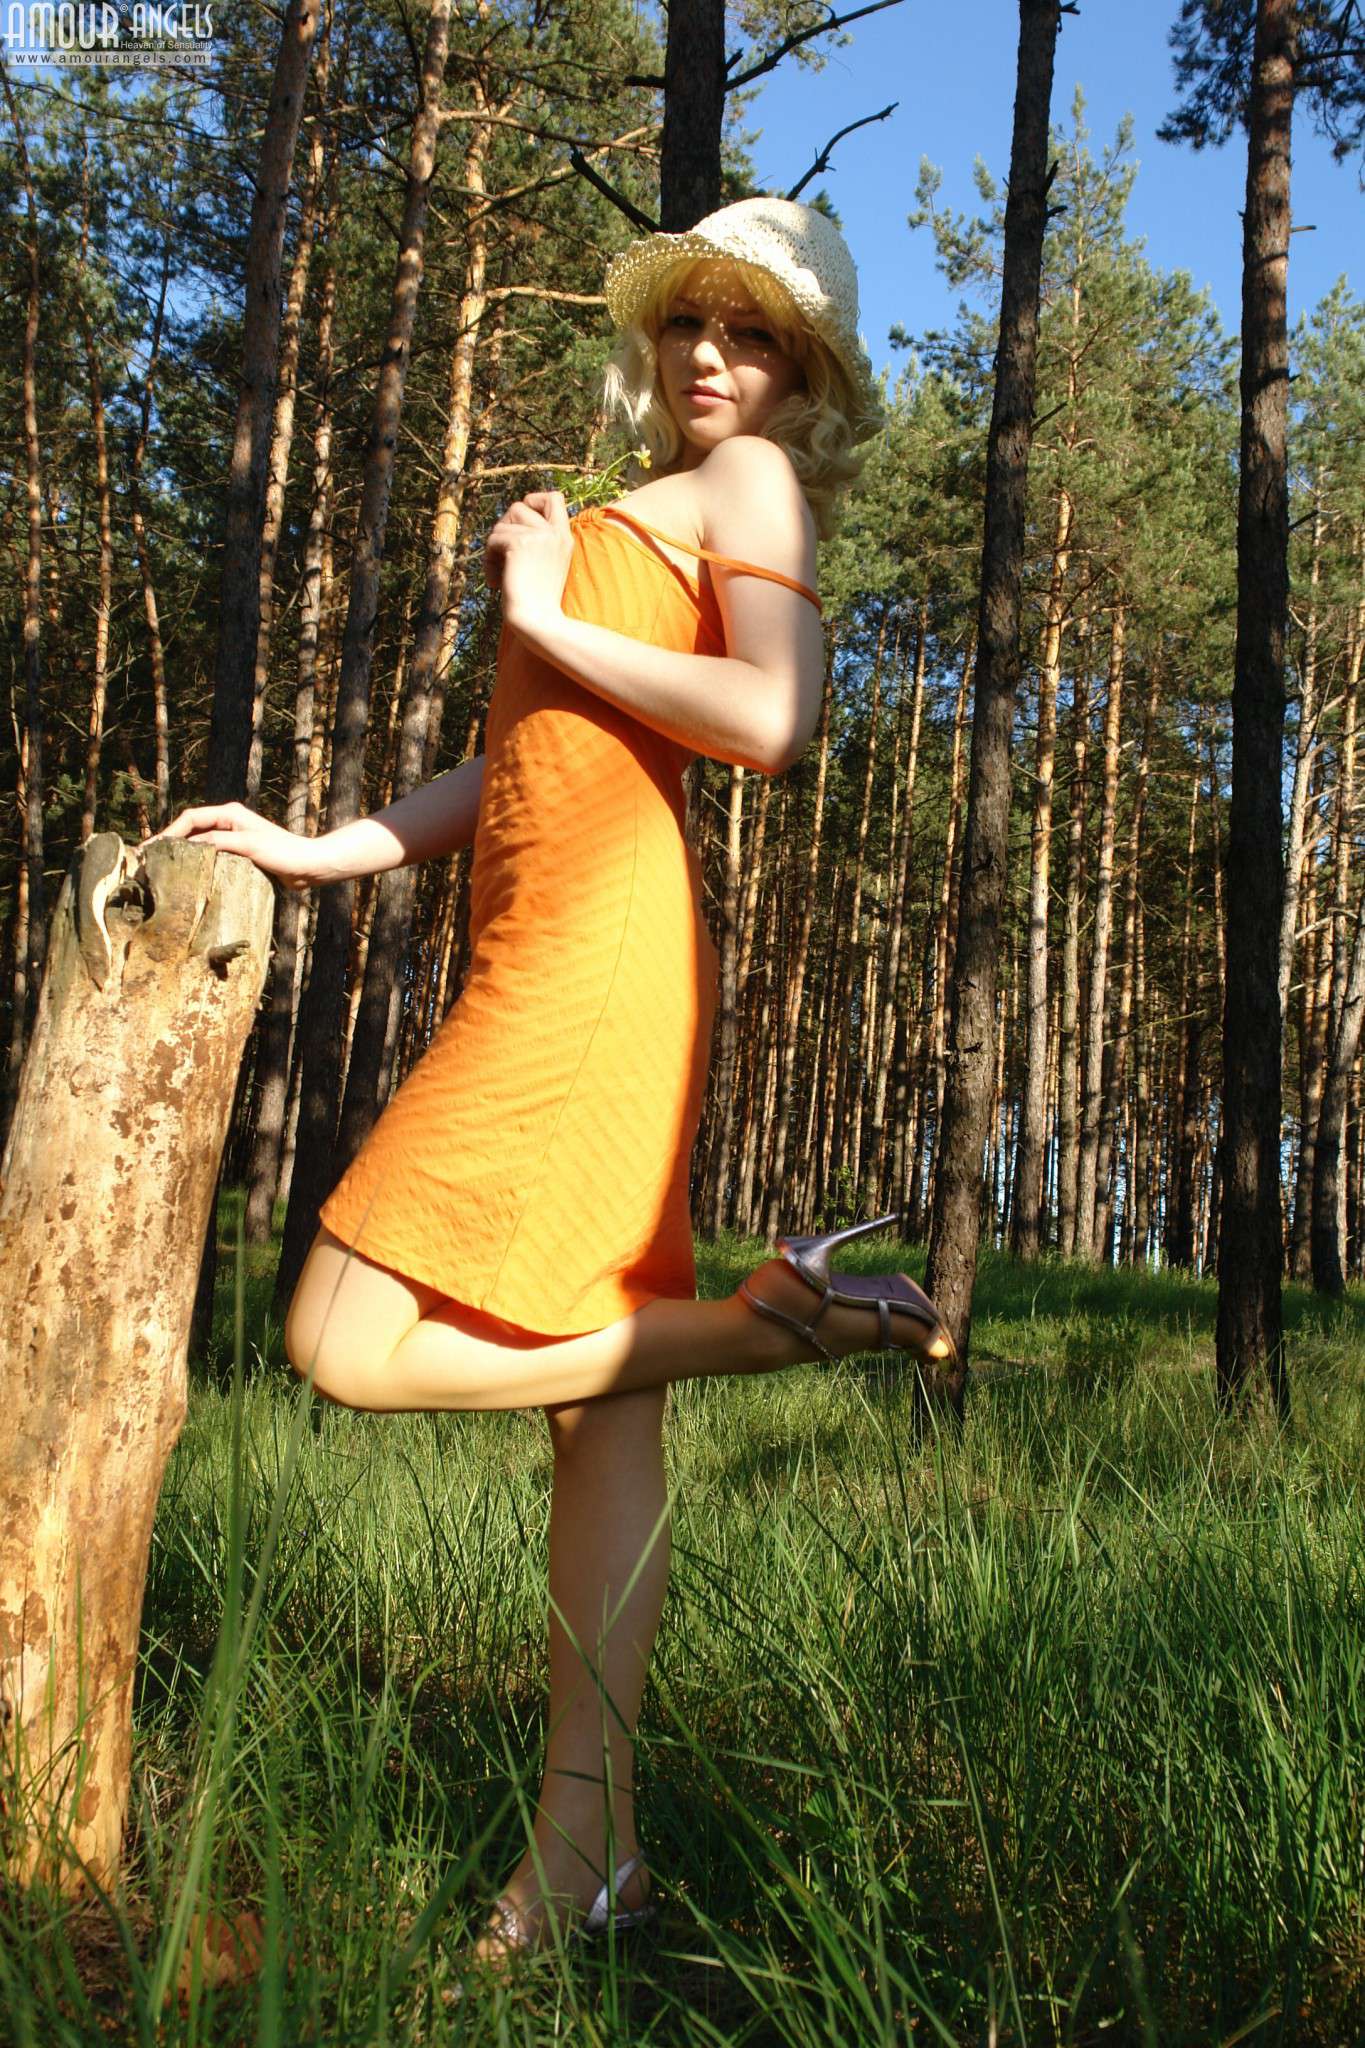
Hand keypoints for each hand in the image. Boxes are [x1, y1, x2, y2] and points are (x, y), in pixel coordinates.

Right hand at [142, 802, 326, 890]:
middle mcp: (229, 822)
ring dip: (182, 853)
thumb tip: (189, 845)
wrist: (308, 866)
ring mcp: (233, 838)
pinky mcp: (239, 854)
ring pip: (199, 843)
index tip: (150, 848)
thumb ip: (219, 842)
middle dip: (170, 841)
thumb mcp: (248, 845)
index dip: (168, 832)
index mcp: (229, 814)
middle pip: (190, 829)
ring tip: (162, 868)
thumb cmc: (283, 853)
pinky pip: (211, 855)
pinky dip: (197, 863)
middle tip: (148, 860)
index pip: (190, 818)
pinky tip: (188, 877)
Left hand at [483, 490, 573, 634]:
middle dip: (505, 527)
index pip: (554, 497)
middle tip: (503, 554)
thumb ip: (536, 541)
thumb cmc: (539, 602)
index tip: (522, 523)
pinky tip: (496, 580)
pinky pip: (493, 539)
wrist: (538, 621)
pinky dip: (488, 560)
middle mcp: (554, 533)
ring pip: (502, 523)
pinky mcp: (520, 544)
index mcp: (564, 537)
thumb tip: (506, 523)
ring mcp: (539, 536)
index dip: (534, 500)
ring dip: (494, 546)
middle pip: (519, 506)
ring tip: (498, 570)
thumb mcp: (546, 564)